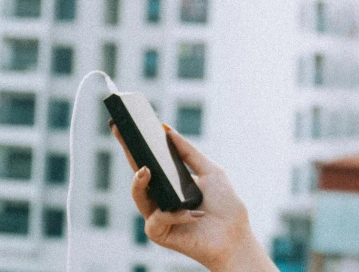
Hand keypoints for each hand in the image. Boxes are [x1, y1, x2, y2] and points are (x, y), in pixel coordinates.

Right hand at [111, 123, 277, 271]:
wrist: (235, 234)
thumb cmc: (224, 204)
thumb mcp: (209, 170)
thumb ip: (188, 152)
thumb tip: (167, 129)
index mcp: (170, 183)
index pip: (148, 161)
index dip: (134, 145)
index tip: (123, 124)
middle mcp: (160, 198)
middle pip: (137, 175)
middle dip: (128, 154)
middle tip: (124, 135)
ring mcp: (158, 216)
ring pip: (139, 197)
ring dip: (139, 183)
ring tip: (146, 170)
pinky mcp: (160, 233)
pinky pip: (157, 219)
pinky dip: (175, 214)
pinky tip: (192, 213)